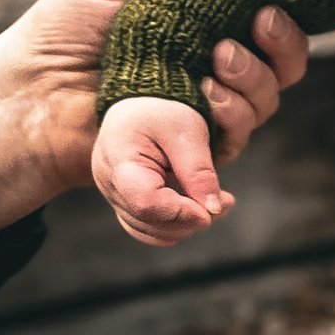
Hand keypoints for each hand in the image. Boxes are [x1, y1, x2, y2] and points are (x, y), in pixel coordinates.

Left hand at [0, 0, 306, 236]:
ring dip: (254, 79)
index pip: (272, 17)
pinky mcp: (198, 143)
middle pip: (287, 62)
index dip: (285, 12)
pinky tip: (207, 94)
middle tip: (257, 25)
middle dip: (283, 45)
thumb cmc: (67, 25)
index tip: (269, 0)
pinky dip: (235, 114)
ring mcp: (211, 106)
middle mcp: (217, 63)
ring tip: (216, 62)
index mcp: (208, 19)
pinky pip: (241, 135)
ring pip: (268, 98)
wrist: (35, 90)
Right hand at [93, 96, 233, 245]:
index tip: (213, 207)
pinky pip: (150, 229)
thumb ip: (200, 172)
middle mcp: (109, 183)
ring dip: (188, 224)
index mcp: (120, 160)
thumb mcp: (187, 132)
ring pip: (152, 232)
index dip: (183, 212)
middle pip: (151, 222)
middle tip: (225, 199)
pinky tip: (198, 205)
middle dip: (193, 218)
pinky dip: (178, 224)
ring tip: (214, 199)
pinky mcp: (126, 202)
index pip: (147, 203)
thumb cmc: (164, 110)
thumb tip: (212, 210)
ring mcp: (114, 195)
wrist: (144, 102)